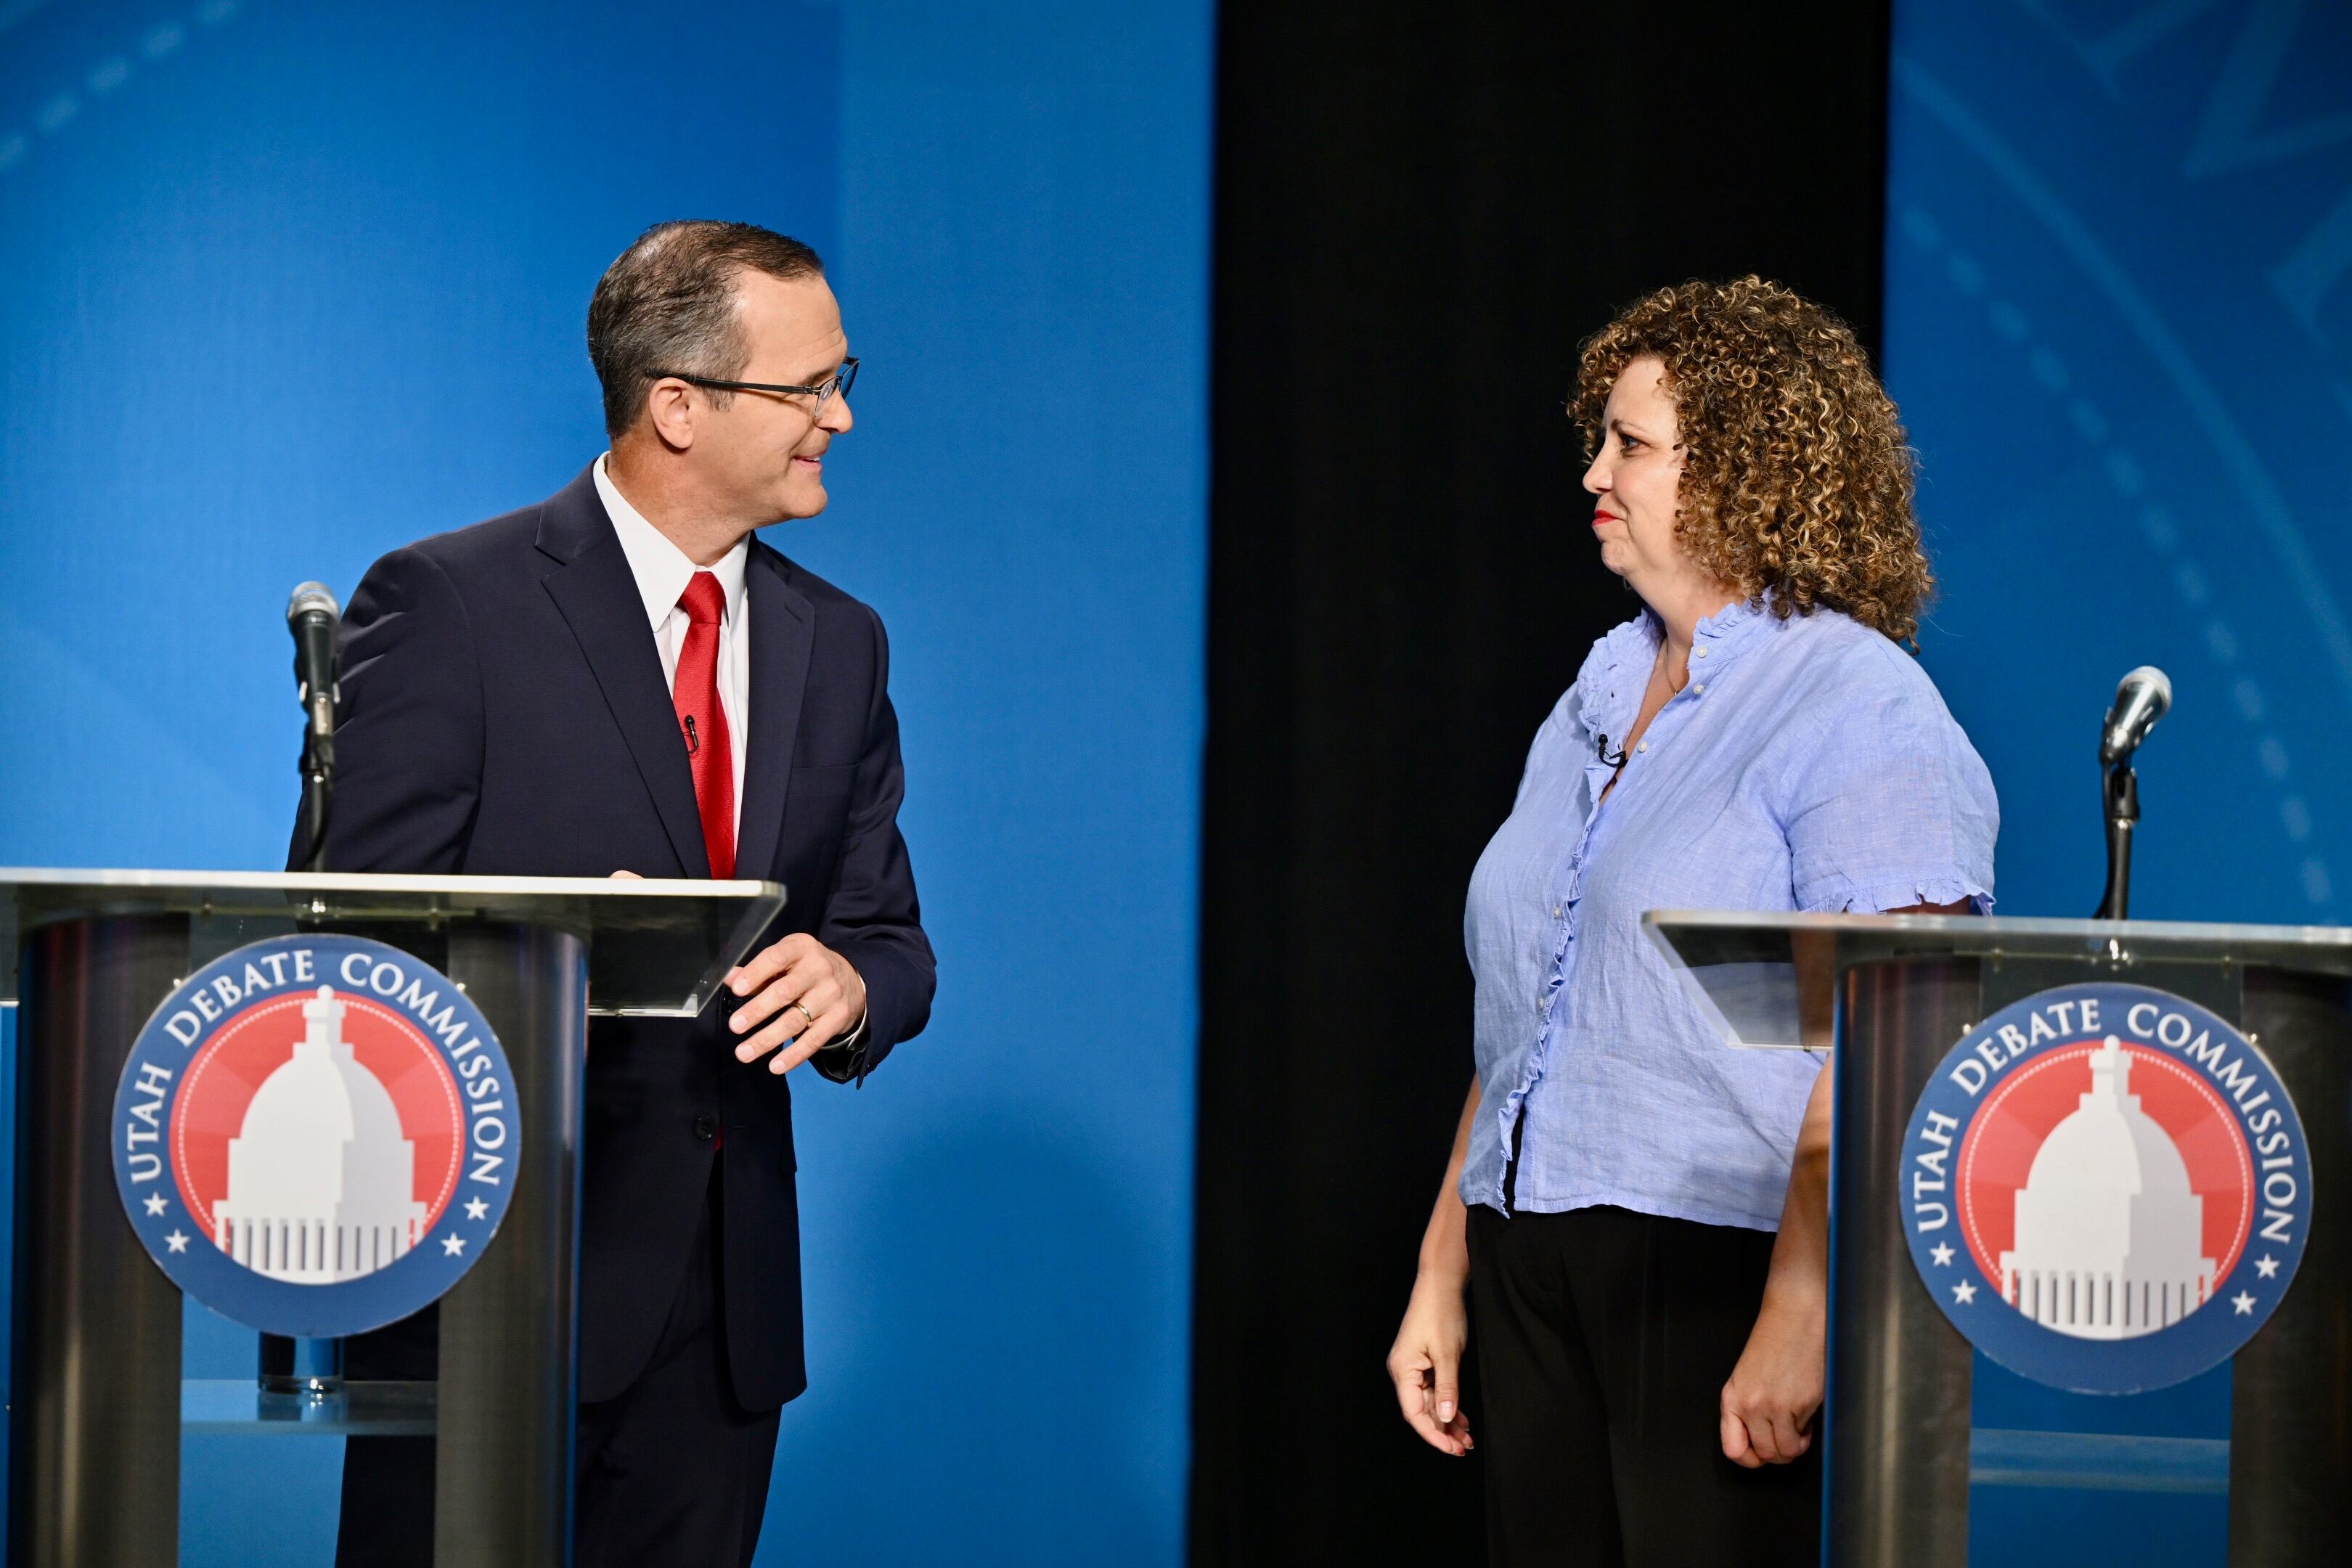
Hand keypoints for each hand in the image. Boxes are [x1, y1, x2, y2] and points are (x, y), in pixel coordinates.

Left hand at [724, 933, 867, 1075]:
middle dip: (758, 1010)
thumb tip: (729, 978)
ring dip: (768, 1039)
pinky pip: (814, 1040)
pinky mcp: (839, 1017)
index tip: (736, 990)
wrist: (852, 979)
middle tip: (734, 1026)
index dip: (755, 973)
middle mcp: (819, 968)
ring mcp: (831, 994)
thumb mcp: (786, 961)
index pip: (776, 958)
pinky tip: (775, 1066)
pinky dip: (794, 1055)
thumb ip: (758, 971)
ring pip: (796, 1020)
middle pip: (785, 992)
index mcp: (801, 948)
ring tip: (745, 1053)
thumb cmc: (807, 969)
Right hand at [1387, 1272, 1474, 1456]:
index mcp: (1403, 1370)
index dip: (1433, 1434)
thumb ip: (1447, 1387)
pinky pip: (1433, 1391)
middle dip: (1443, 1430)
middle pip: (1421, 1410)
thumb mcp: (1447, 1353)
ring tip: (1466, 1438)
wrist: (1440, 1284)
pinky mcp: (1423, 1362)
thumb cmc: (1440, 1313)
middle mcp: (1404, 1371)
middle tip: (1464, 1448)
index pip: (1414, 1413)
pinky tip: (1462, 1418)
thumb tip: (1444, 1417)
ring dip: (1447, 1420)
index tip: (1451, 1448)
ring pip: (1429, 1403)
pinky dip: (1447, 1404)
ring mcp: (1413, 1367)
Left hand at [1719, 1290, 1823, 1466]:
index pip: (1732, 1449)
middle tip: (1787, 1436)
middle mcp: (1749, 1405)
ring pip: (1786, 1451)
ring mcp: (1774, 1406)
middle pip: (1765, 1455)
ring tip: (1798, 1427)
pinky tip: (1807, 1417)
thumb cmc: (1775, 1341)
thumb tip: (1762, 1443)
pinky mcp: (1799, 1403)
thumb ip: (1748, 1409)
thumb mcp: (1748, 1377)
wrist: (1795, 1315)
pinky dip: (1808, 1433)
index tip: (1762, 1452)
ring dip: (1796, 1445)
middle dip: (1779, 1452)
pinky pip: (1804, 1436)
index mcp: (1731, 1397)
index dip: (1751, 1458)